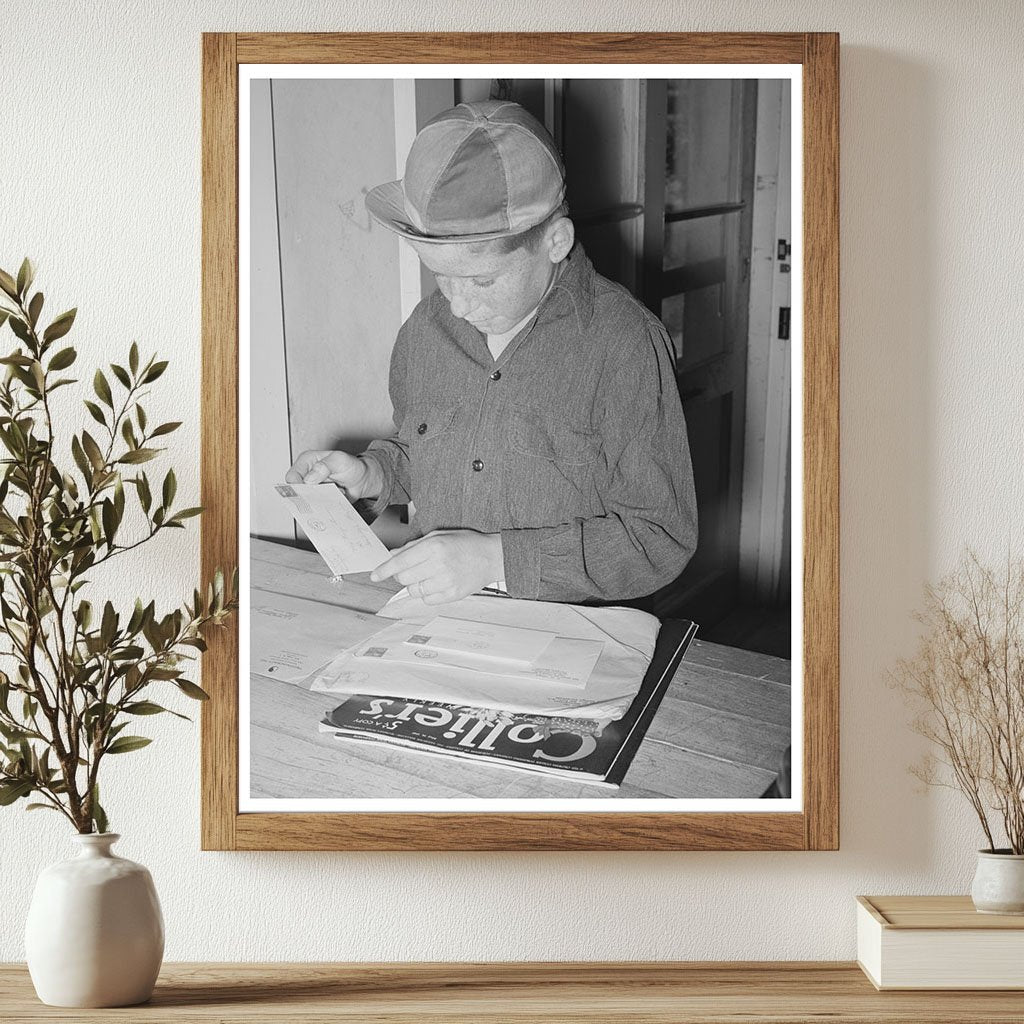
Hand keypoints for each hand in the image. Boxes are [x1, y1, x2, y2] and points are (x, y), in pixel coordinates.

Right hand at [284, 450, 381, 499]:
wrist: (362, 480)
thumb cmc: (351, 466)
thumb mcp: (340, 460)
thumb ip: (325, 466)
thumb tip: (309, 478)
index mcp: (307, 462)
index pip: (292, 477)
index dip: (298, 485)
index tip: (310, 489)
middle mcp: (306, 476)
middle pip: (296, 492)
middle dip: (309, 496)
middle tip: (324, 493)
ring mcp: (312, 489)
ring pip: (307, 502)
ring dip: (320, 501)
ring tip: (334, 493)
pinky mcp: (319, 500)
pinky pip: (316, 508)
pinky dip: (325, 507)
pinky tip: (335, 500)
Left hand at [370, 530, 503, 603]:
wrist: (492, 557)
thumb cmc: (465, 543)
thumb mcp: (439, 536)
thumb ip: (414, 546)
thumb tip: (392, 556)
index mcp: (434, 546)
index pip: (400, 561)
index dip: (384, 570)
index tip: (374, 575)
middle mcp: (438, 564)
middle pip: (403, 578)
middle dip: (402, 575)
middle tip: (412, 569)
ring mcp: (446, 581)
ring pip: (414, 591)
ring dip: (415, 584)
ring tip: (429, 575)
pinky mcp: (452, 594)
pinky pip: (427, 600)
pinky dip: (427, 593)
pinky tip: (438, 583)